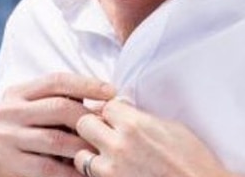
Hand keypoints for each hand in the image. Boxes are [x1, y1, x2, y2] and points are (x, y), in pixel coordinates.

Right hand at [0, 73, 116, 176]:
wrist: (3, 170)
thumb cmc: (33, 140)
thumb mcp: (41, 116)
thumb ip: (63, 104)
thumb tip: (108, 99)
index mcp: (16, 94)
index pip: (55, 81)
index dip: (86, 84)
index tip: (112, 91)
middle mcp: (7, 111)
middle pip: (58, 107)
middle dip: (89, 119)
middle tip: (112, 129)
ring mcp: (5, 137)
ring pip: (57, 139)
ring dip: (85, 147)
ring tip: (105, 153)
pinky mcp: (8, 163)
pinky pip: (50, 168)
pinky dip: (73, 172)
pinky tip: (88, 173)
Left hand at [73, 98, 232, 176]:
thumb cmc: (195, 163)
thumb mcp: (173, 128)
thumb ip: (141, 117)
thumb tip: (123, 107)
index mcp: (134, 125)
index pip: (104, 105)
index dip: (110, 112)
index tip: (115, 118)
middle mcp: (119, 145)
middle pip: (84, 124)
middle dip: (93, 128)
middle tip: (104, 136)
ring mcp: (113, 170)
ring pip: (80, 155)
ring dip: (90, 155)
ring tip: (106, 159)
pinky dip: (96, 175)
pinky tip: (111, 173)